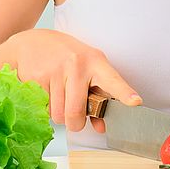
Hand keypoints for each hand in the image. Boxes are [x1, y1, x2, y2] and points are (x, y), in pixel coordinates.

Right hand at [9, 29, 141, 132]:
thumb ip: (97, 95)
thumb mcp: (87, 68)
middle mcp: (77, 65)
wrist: (33, 42)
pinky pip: (43, 109)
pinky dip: (45, 107)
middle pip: (76, 113)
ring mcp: (56, 71)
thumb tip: (102, 126)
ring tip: (59, 96)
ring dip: (59, 115)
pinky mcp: (37, 78)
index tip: (135, 102)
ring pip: (58, 116)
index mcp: (95, 61)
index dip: (124, 93)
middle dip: (75, 123)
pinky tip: (46, 91)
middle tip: (75, 116)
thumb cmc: (66, 56)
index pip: (112, 80)